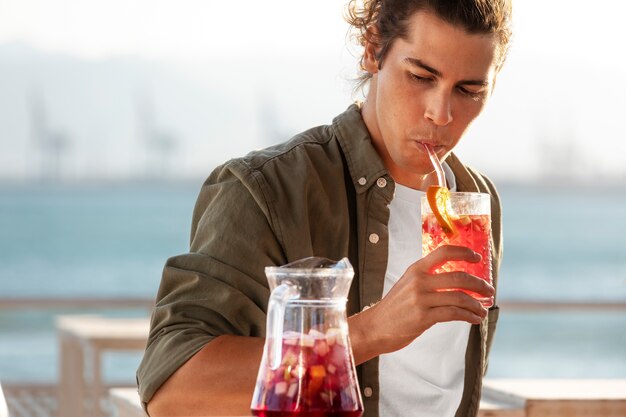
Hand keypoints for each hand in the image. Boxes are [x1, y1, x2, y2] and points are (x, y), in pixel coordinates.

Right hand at [349, 245, 493, 362]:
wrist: (375, 327)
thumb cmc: (395, 308)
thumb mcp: (407, 284)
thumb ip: (428, 279)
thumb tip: (457, 279)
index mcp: (416, 269)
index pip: (443, 252)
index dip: (464, 252)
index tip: (477, 257)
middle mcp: (419, 281)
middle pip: (458, 276)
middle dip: (479, 284)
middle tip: (489, 290)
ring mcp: (421, 299)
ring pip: (459, 296)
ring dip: (477, 304)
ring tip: (483, 309)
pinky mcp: (423, 317)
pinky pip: (454, 314)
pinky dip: (469, 316)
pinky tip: (474, 319)